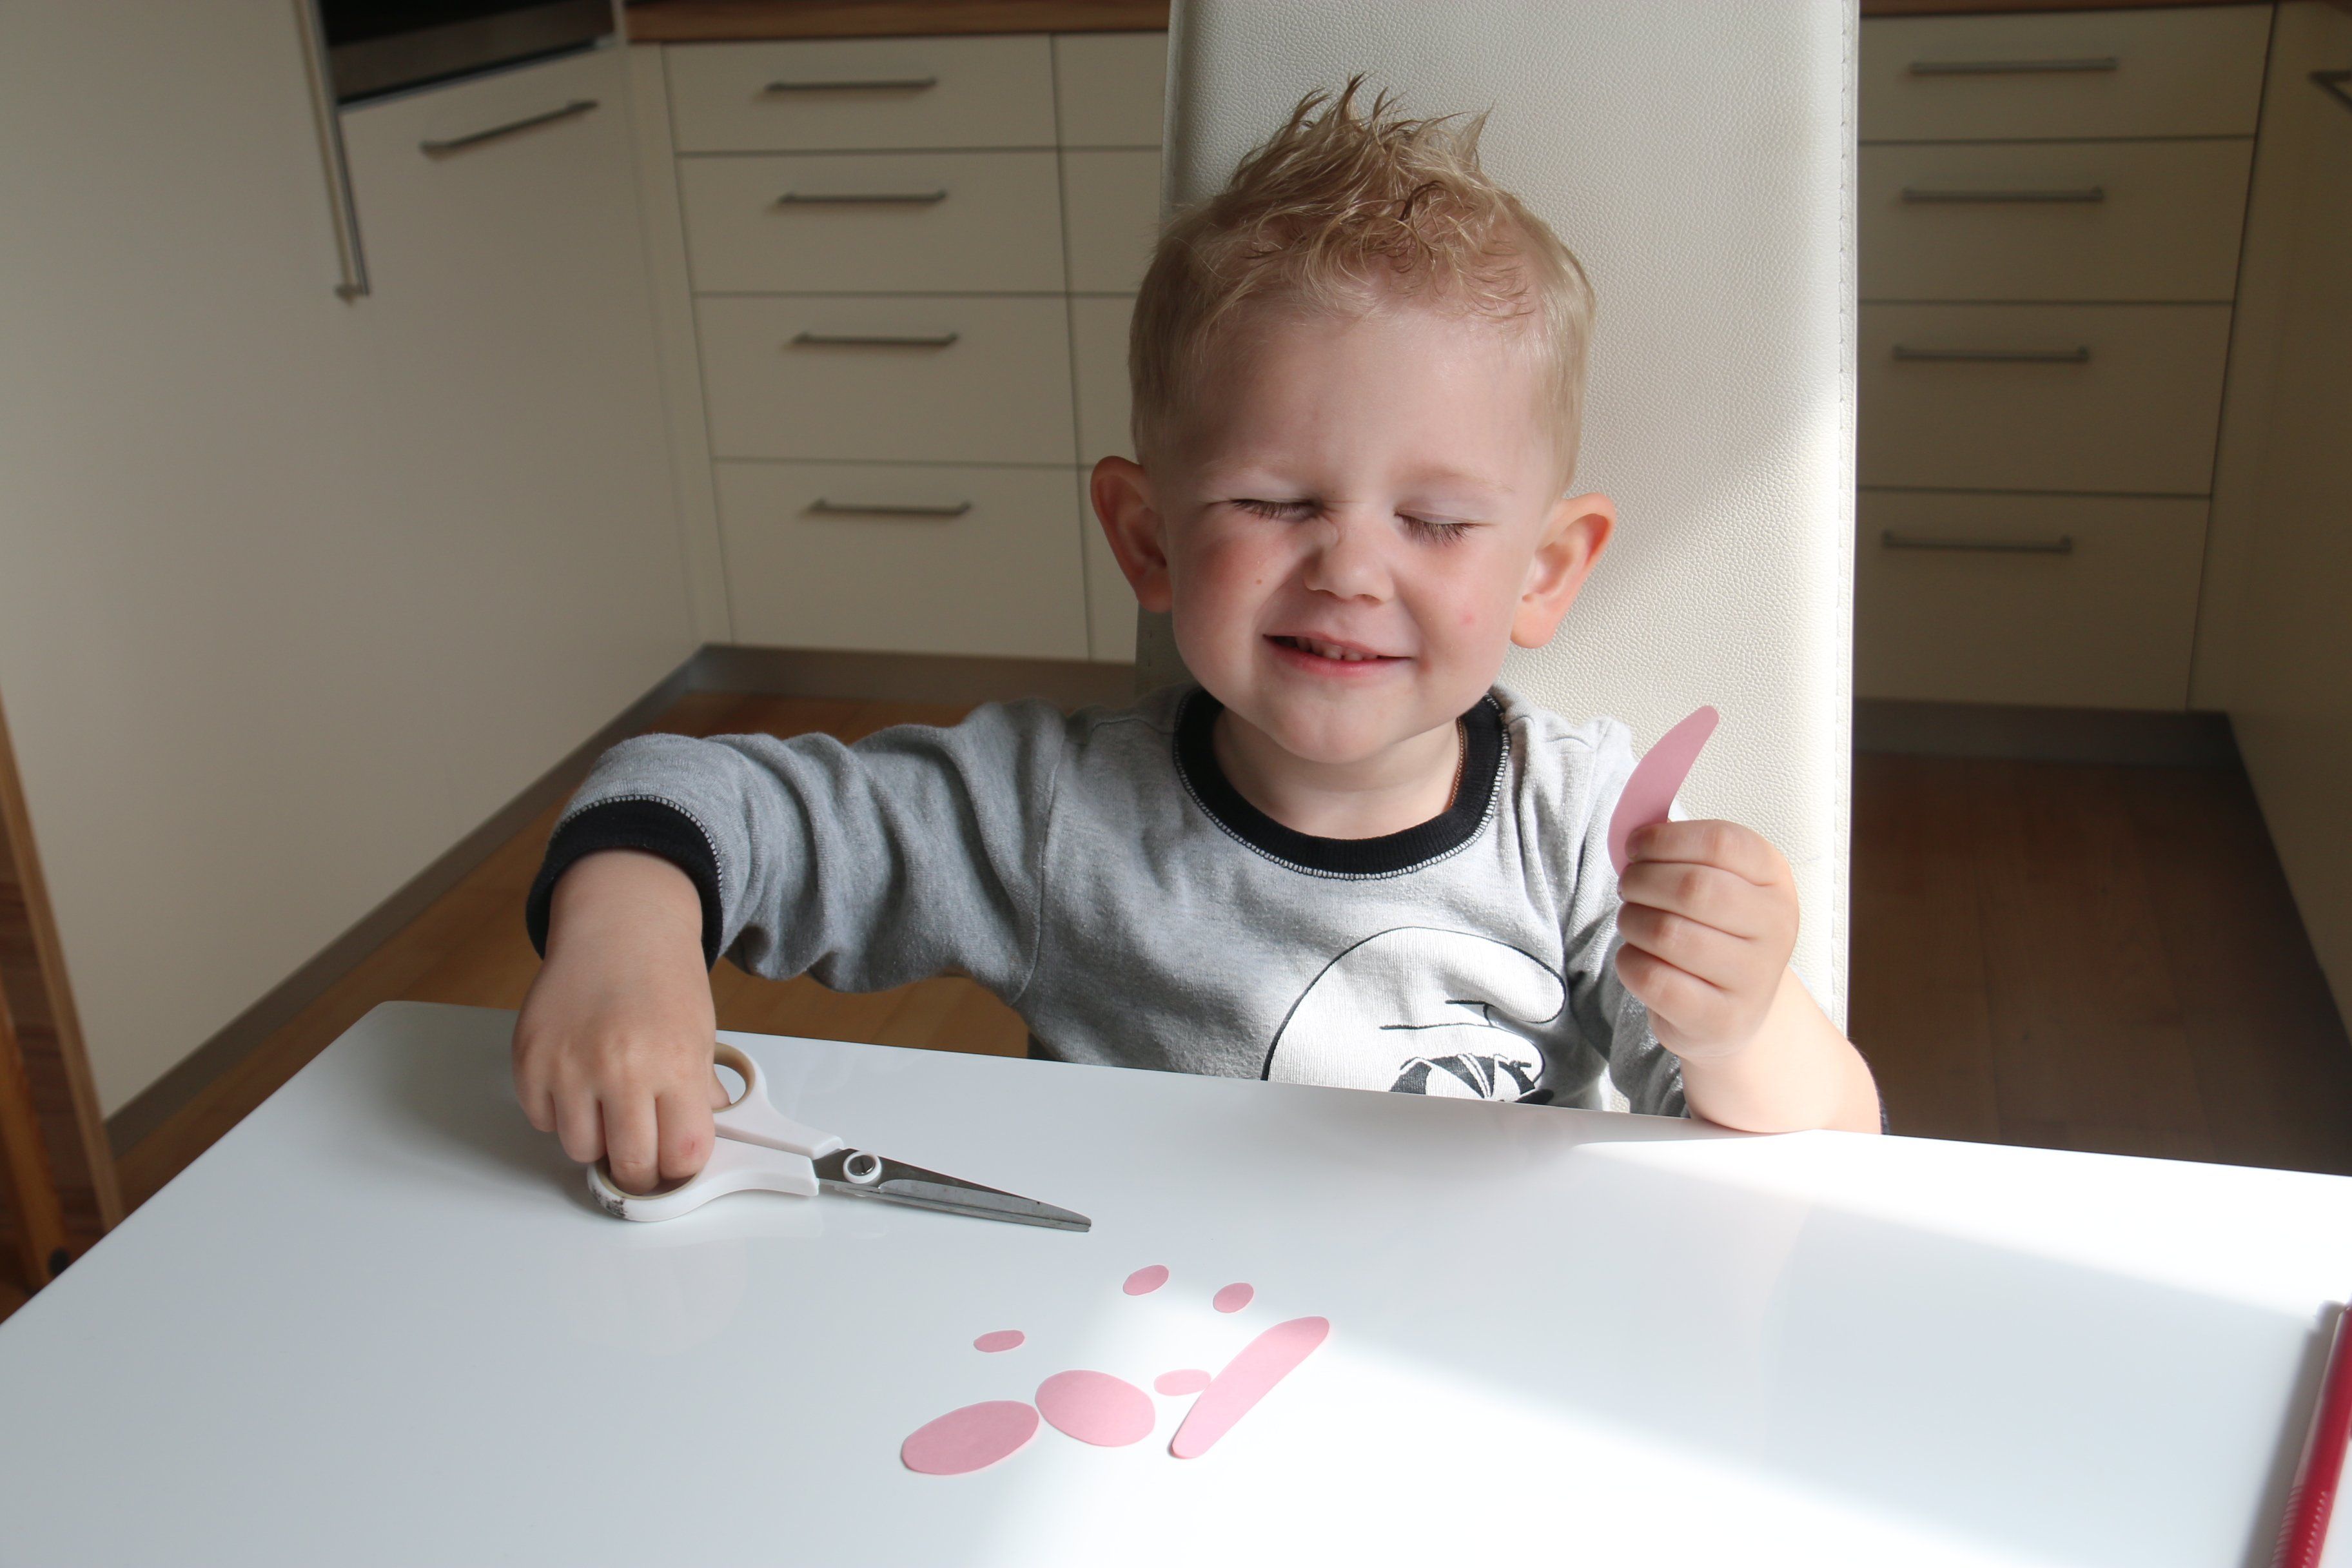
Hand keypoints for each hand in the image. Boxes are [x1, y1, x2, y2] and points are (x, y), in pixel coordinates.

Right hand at [512, 850, 728, 1193]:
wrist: (618, 927)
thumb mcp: (700, 1037)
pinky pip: (543, 1120)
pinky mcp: (529, 1059)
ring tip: (610, 1103)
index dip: (680, 1168)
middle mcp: (620, 1067)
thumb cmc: (662, 978)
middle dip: (639, 1168)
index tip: (675, 1164)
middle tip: (642, 1152)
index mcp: (675, 1064)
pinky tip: (579, 1080)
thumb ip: (698, 1096)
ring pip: (580, 1149)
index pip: (682, 1156)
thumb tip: (695, 1148)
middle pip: (630, 1165)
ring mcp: (569, 1065)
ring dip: (596, 1138)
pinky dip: (560, 1112)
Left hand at [1613, 819, 1797, 1063]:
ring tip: (1632, 921)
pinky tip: (1636, 956)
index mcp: (1774, 879)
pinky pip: (1654, 979)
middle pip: (1693, 887)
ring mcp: (1754, 977)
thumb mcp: (1716, 883)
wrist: (1735, 1011)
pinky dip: (1629, 962)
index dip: (1665, 839)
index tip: (1636, 846)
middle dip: (1642, 881)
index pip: (1721, 842)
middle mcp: (1775, 926)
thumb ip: (1680, 849)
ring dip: (1631, 921)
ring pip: (1668, 933)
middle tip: (1628, 886)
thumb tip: (1636, 820)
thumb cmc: (1717, 934)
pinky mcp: (1720, 1019)